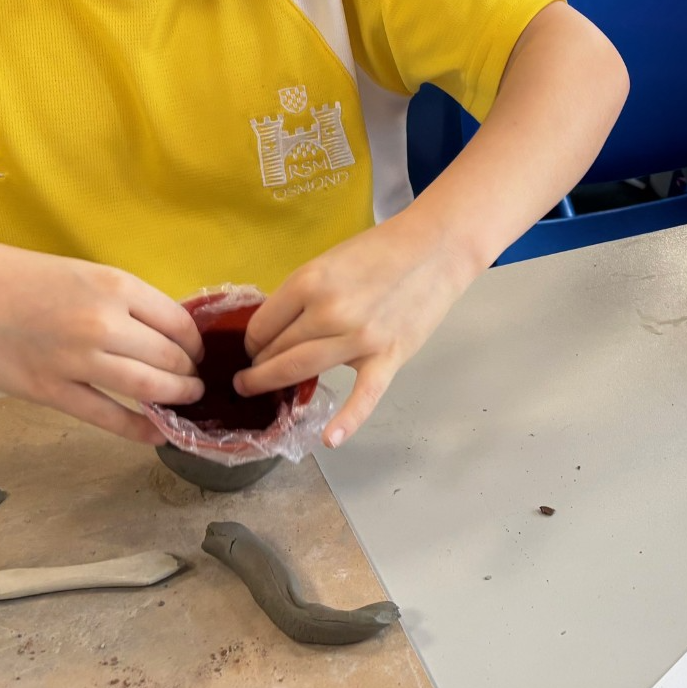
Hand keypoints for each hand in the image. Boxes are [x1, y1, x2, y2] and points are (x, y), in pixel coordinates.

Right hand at [0, 245, 203, 443]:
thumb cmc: (25, 279)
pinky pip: (108, 417)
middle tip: (194, 382)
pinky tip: (156, 432)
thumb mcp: (88, 275)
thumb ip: (128, 303)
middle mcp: (103, 323)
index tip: (196, 353)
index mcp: (117, 287)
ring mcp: (76, 360)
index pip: (180, 324)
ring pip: (149, 389)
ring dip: (175, 399)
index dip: (195, 344)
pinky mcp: (50, 391)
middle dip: (190, 374)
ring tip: (183, 401)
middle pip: (170, 359)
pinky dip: (140, 428)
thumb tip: (171, 335)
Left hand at [239, 222, 473, 447]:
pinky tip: (329, 439)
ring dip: (274, 384)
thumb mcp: (327, 262)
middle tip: (250, 374)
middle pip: (276, 352)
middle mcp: (328, 312)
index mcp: (309, 282)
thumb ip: (301, 296)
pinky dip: (347, 420)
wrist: (436, 248)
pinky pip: (364, 395)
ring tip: (260, 390)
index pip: (260, 326)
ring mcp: (359, 338)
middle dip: (258, 365)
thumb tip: (276, 331)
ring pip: (301, 371)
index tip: (254, 347)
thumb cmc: (379, 250)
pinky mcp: (387, 357)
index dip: (251, 340)